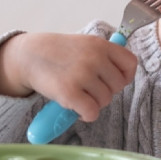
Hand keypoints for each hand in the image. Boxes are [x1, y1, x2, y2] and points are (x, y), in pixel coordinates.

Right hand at [0, 32, 138, 122]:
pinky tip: (77, 108)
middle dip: (106, 91)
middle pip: (118, 86)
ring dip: (94, 103)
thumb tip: (124, 77)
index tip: (113, 81)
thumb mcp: (84, 44)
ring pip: (105, 100)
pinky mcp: (70, 92)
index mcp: (101, 44)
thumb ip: (104, 56)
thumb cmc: (59, 53)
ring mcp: (82, 75)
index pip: (130, 64)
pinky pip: (92, 112)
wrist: (29, 55)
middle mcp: (94, 58)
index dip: (125, 76)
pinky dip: (86, 115)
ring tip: (79, 95)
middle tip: (89, 89)